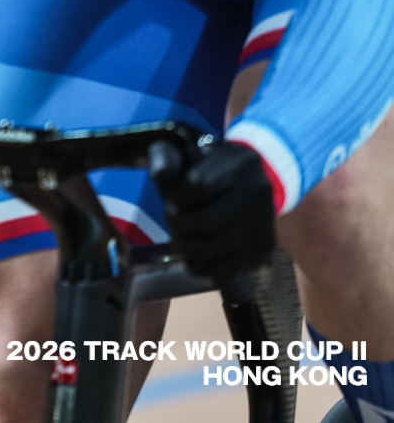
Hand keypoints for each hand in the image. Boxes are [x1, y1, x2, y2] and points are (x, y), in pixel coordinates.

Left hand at [149, 139, 276, 284]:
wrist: (247, 182)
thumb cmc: (205, 166)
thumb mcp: (183, 152)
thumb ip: (166, 158)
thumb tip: (161, 175)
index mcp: (239, 163)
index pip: (196, 186)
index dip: (175, 196)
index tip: (172, 195)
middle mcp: (258, 193)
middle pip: (202, 223)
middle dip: (176, 224)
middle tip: (173, 218)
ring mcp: (263, 224)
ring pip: (209, 251)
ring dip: (184, 247)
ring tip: (183, 235)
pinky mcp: (263, 250)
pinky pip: (222, 271)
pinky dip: (201, 266)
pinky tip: (197, 251)